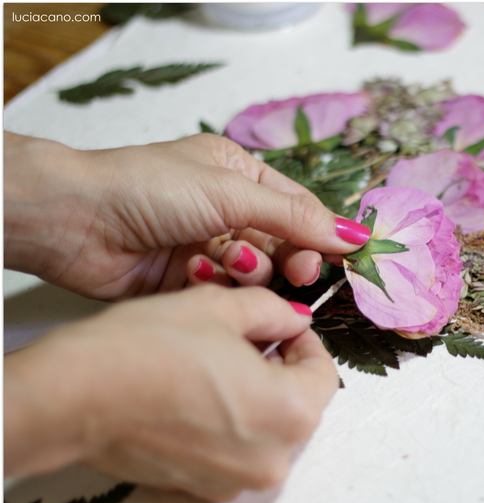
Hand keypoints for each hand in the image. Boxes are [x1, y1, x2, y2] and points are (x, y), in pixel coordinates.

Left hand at [3, 132, 369, 299]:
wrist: (75, 220)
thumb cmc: (149, 188)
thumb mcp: (231, 193)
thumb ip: (295, 218)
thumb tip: (354, 235)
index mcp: (240, 175)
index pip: (299, 209)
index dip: (322, 235)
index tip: (345, 259)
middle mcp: (227, 211)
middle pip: (284, 246)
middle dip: (288, 259)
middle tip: (293, 272)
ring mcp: (208, 247)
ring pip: (258, 274)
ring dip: (247, 270)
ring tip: (223, 261)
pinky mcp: (189, 281)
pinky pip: (227, 293)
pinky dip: (217, 286)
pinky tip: (194, 272)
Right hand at [4, 284, 338, 501]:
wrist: (73, 396)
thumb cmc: (145, 349)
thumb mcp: (221, 306)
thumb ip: (273, 311)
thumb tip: (292, 319)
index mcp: (290, 413)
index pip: (324, 374)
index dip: (306, 342)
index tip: (285, 327)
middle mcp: (272, 458)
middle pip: (298, 405)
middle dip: (281, 369)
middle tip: (250, 339)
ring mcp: (235, 480)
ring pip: (267, 428)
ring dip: (255, 395)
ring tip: (217, 363)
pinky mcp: (201, 488)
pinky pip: (235, 450)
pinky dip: (228, 422)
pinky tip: (196, 392)